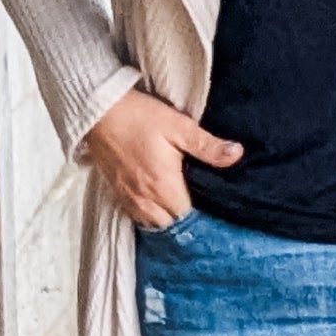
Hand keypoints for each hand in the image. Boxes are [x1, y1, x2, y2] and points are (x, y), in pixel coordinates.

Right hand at [81, 87, 239, 231]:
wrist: (99, 111)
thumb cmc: (139, 117)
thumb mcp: (179, 126)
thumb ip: (207, 146)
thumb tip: (237, 154)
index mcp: (164, 186)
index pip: (189, 217)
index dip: (203, 215)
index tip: (215, 208)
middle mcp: (145, 200)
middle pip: (172, 224)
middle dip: (186, 218)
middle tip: (201, 205)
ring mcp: (128, 198)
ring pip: (153, 223)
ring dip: (167, 218)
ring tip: (181, 205)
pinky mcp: (117, 192)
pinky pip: (137, 216)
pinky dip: (150, 214)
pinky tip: (159, 202)